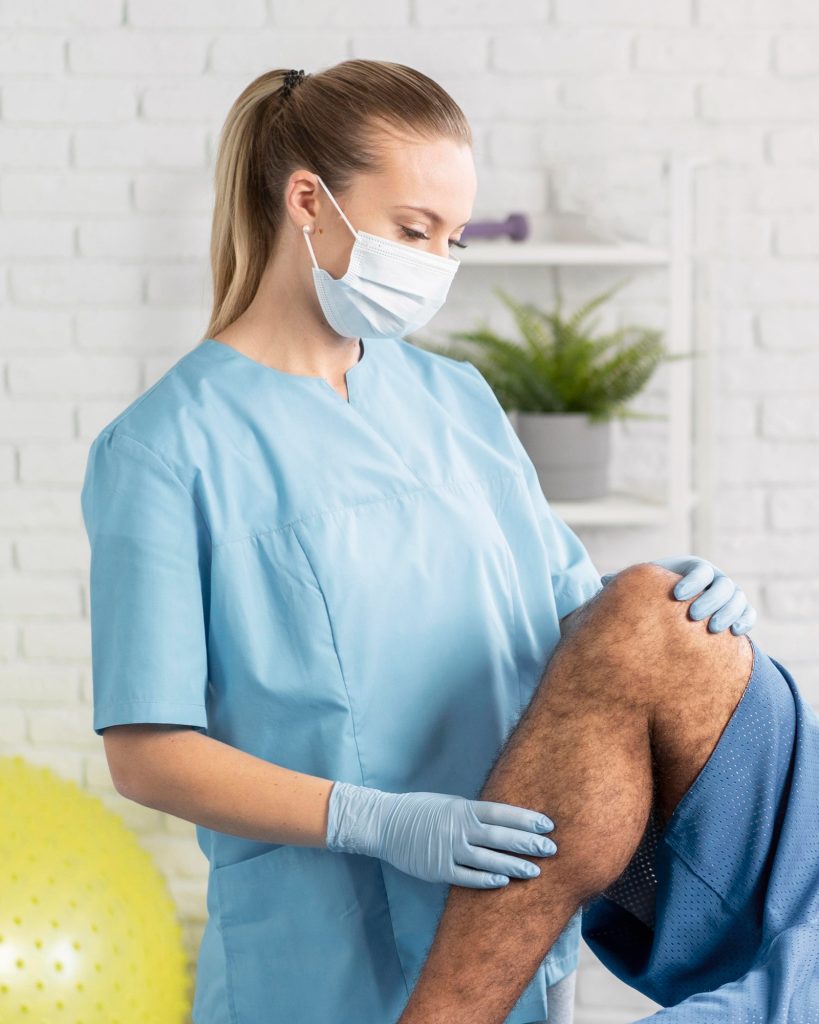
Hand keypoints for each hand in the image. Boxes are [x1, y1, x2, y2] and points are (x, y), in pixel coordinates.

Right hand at [325, 781, 556, 888]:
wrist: (385, 823)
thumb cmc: (420, 811)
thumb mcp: (449, 804)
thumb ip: (473, 813)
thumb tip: (504, 820)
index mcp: (462, 809)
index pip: (501, 813)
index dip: (526, 819)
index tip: (548, 825)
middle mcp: (458, 828)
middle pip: (500, 837)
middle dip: (528, 843)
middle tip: (552, 850)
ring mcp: (448, 850)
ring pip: (488, 859)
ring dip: (514, 865)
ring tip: (535, 871)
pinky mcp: (438, 869)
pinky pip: (467, 877)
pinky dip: (486, 879)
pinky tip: (503, 881)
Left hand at [601, 555, 755, 635]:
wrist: (679, 608)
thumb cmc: (659, 595)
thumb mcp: (648, 586)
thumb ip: (631, 583)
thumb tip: (602, 580)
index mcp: (694, 568)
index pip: (700, 570)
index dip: (691, 581)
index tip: (676, 595)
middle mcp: (716, 580)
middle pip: (722, 585)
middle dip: (709, 600)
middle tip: (693, 616)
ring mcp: (730, 595)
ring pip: (737, 599)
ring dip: (728, 612)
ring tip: (713, 629)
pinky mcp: (739, 612)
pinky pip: (747, 614)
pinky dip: (744, 621)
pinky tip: (735, 633)